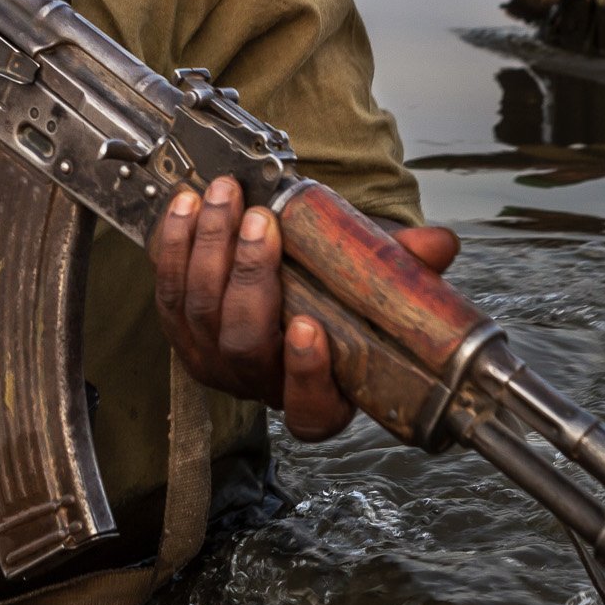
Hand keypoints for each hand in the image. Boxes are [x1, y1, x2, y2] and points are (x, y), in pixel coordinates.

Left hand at [149, 175, 460, 440]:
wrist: (291, 284)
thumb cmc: (337, 296)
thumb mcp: (377, 286)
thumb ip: (406, 268)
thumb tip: (438, 245)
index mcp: (319, 396)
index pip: (310, 407)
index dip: (306, 373)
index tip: (309, 327)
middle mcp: (260, 385)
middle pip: (244, 345)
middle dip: (249, 278)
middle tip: (260, 224)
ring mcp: (213, 360)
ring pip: (199, 311)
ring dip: (208, 247)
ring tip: (226, 196)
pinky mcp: (180, 330)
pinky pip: (166, 290)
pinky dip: (174, 244)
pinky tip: (188, 206)